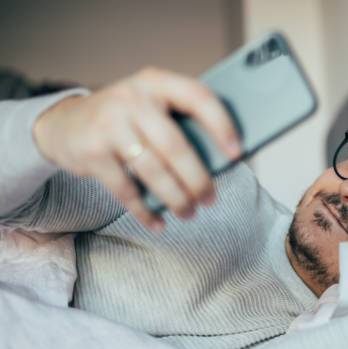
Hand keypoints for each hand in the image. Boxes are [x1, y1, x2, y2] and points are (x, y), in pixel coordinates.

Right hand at [33, 67, 239, 230]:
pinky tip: (158, 223)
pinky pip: (125, 190)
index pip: (197, 97)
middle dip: (198, 179)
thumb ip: (180, 122)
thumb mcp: (152, 106)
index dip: (221, 125)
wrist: (65, 122)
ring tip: (190, 212)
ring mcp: (108, 125)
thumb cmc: (127, 119)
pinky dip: (144, 211)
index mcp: (156, 82)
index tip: (237, 153)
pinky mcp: (91, 153)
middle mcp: (131, 99)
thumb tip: (224, 160)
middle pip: (175, 145)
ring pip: (152, 171)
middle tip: (211, 199)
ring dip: (176, 198)